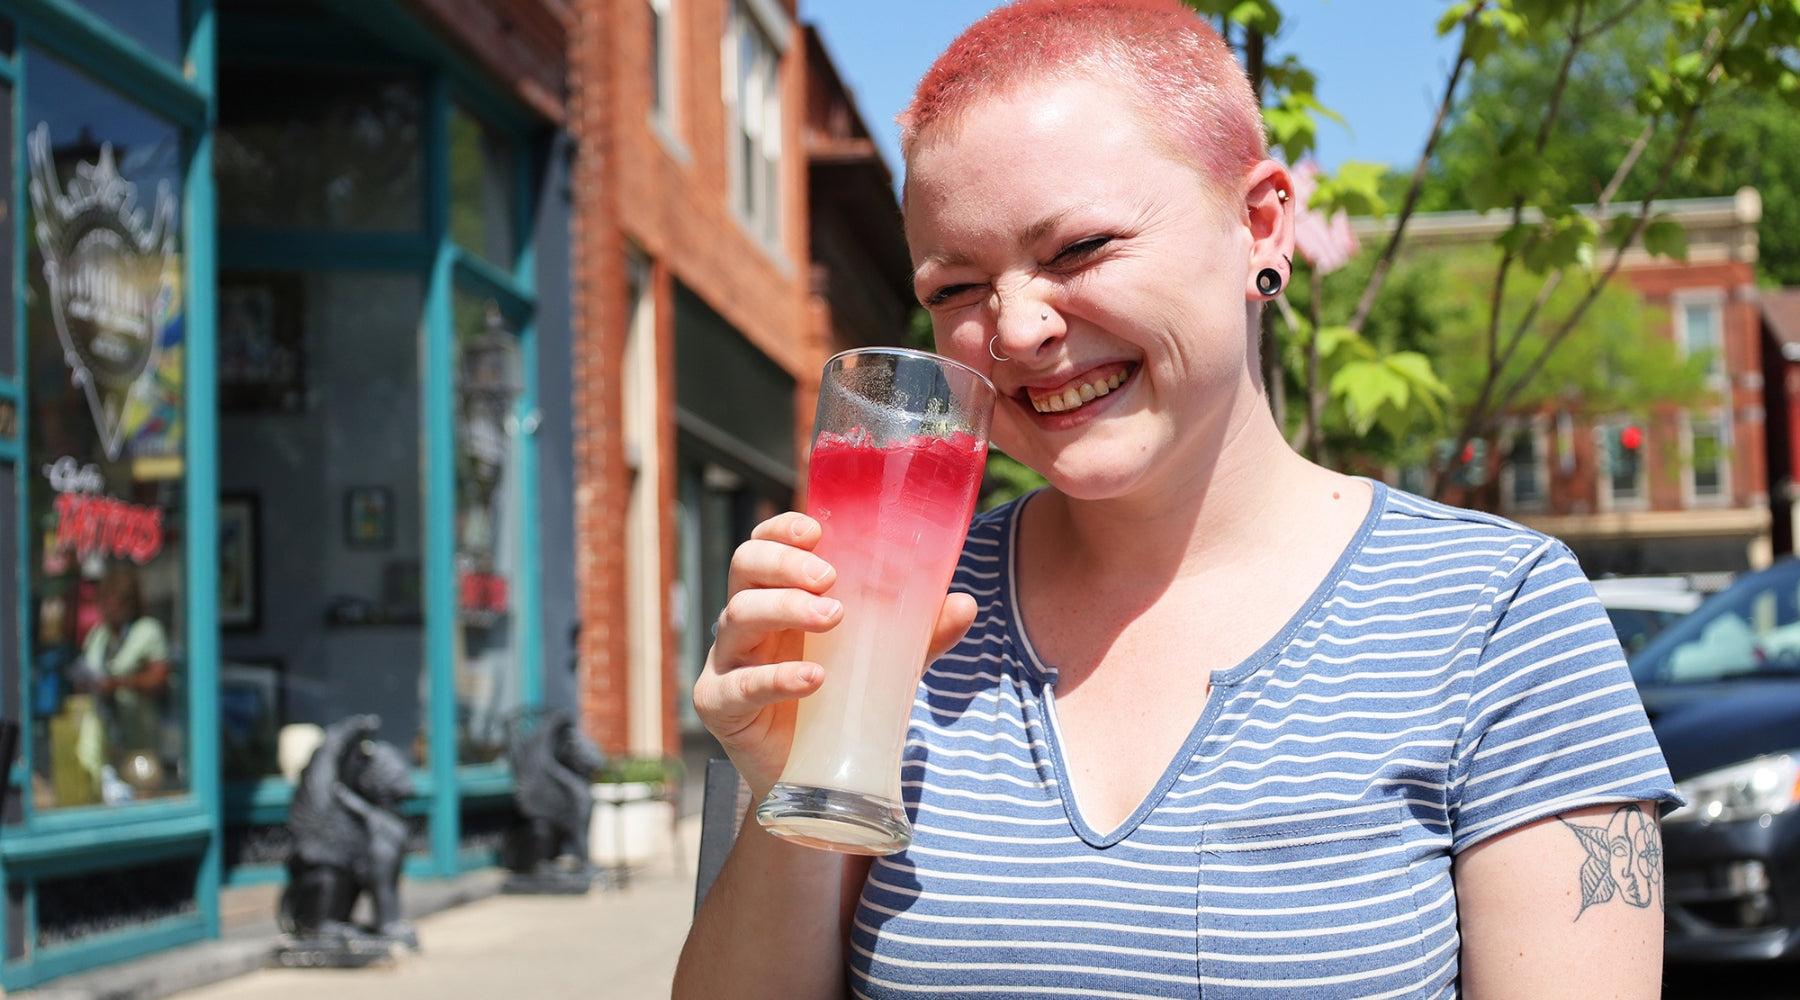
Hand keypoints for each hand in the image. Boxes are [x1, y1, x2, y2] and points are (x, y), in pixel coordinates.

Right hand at [692, 512, 977, 795]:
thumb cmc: (844, 703)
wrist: (818, 780)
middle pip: (745, 567)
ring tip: (833, 618)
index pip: (764, 545)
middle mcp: (745, 621)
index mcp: (778, 596)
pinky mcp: (720, 706)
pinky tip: (814, 679)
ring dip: (786, 608)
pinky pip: (739, 685)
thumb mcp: (888, 663)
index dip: (781, 530)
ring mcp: (727, 661)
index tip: (816, 531)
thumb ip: (921, 633)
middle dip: (785, 563)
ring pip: (739, 616)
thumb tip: (965, 604)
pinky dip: (776, 677)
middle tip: (829, 578)